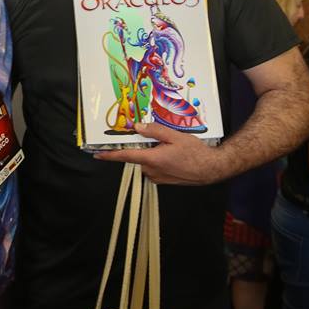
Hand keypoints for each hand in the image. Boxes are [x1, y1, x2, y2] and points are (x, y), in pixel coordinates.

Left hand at [95, 122, 227, 184]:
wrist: (210, 169)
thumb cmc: (195, 152)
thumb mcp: (175, 136)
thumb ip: (154, 131)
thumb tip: (138, 127)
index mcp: (153, 159)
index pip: (126, 156)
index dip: (110, 155)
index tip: (97, 154)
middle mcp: (152, 170)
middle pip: (137, 157)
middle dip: (142, 148)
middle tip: (156, 140)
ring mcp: (157, 177)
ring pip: (146, 162)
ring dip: (152, 154)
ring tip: (170, 148)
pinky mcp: (163, 180)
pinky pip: (154, 168)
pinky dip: (158, 161)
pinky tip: (172, 156)